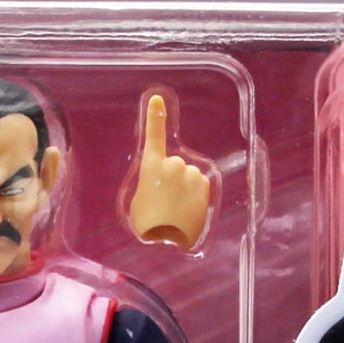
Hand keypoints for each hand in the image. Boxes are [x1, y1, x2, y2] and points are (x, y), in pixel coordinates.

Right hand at [128, 94, 210, 249]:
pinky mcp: (204, 184)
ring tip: (177, 210)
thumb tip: (160, 185)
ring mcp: (189, 173)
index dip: (154, 117)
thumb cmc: (148, 225)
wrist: (167, 243)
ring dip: (185, 189)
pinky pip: (199, 185)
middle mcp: (172, 165)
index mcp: (151, 167)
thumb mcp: (140, 200)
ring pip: (188, 176)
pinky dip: (195, 196)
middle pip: (175, 166)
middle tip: (166, 202)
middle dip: (173, 180)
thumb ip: (150, 184)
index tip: (156, 99)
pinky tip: (188, 211)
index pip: (153, 136)